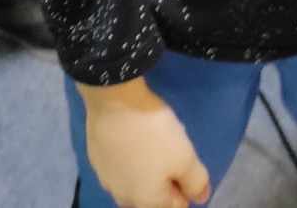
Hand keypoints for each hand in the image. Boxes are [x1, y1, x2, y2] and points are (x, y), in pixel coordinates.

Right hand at [79, 77, 210, 207]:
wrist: (113, 100)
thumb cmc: (153, 132)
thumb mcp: (186, 156)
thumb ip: (196, 182)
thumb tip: (200, 197)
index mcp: (148, 203)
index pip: (177, 206)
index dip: (186, 184)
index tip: (186, 160)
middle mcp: (124, 198)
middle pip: (153, 196)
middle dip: (164, 178)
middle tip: (169, 148)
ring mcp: (106, 179)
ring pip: (134, 180)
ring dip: (144, 167)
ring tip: (151, 139)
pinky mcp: (95, 158)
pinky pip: (118, 164)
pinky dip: (126, 155)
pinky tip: (131, 135)